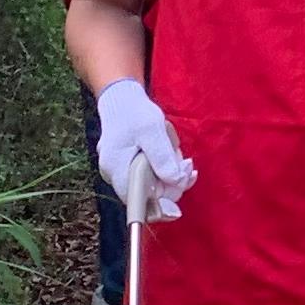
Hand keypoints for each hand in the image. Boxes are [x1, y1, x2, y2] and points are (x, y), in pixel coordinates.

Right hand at [94, 78, 196, 223]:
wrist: (122, 99)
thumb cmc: (134, 113)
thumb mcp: (152, 131)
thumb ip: (163, 158)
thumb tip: (175, 182)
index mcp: (117, 169)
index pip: (139, 203)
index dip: (161, 205)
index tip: (180, 194)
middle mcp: (116, 176)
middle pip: (149, 196)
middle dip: (173, 183)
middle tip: (188, 165)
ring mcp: (122, 172)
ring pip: (153, 186)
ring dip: (172, 174)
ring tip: (178, 152)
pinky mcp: (130, 168)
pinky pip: (151, 177)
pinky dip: (166, 169)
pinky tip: (174, 155)